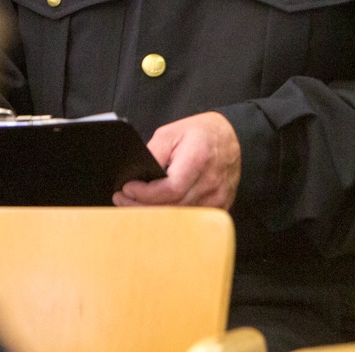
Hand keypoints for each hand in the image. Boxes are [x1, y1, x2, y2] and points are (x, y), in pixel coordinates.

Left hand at [115, 111, 240, 208]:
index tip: (127, 189)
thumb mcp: (171, 132)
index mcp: (199, 159)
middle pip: (172, 208)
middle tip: (122, 200)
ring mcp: (218, 198)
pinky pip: (191, 221)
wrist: (232, 138)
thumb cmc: (201, 133)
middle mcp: (211, 182)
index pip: (170, 189)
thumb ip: (154, 153)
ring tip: (134, 206)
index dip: (145, 194)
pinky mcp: (220, 207)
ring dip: (154, 215)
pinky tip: (156, 210)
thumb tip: (137, 176)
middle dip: (141, 206)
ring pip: (180, 219)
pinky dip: (171, 218)